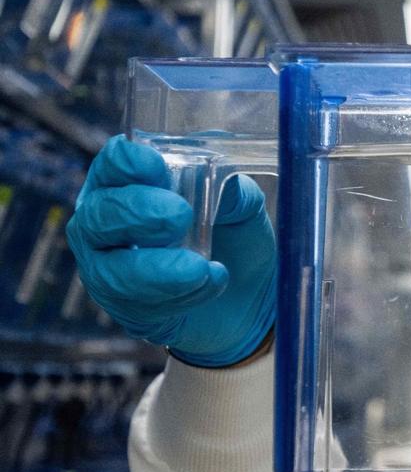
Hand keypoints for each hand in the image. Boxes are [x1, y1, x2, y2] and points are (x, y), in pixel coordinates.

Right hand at [66, 135, 275, 366]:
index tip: (153, 164)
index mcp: (128, 183)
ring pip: (113, 268)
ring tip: (199, 267)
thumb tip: (216, 171)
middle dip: (137, 212)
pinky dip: (178, 294)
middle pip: (99, 215)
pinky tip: (211, 281)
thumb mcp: (242, 207)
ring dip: (158, 267)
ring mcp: (109, 268)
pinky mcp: (127, 308)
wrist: (251, 296)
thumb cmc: (233, 238)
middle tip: (179, 215)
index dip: (126, 164)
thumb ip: (228, 186)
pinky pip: (138, 303)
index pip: (112, 165)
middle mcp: (106, 222)